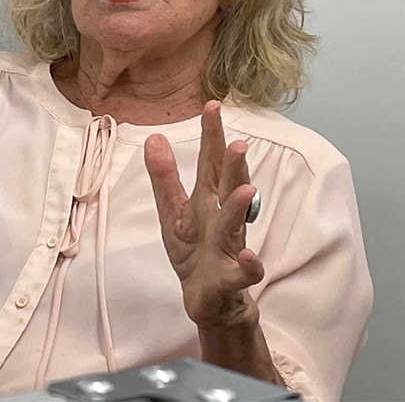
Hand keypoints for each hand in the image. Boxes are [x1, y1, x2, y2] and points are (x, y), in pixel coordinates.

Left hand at [143, 100, 264, 329]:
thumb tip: (154, 136)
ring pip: (236, 225)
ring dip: (240, 207)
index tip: (212, 104)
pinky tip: (250, 258)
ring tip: (247, 188)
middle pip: (228, 188)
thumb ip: (164, 176)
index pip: (210, 163)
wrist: (209, 300)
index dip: (211, 135)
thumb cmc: (194, 251)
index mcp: (207, 200)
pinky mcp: (231, 278)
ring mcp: (229, 247)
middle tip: (238, 142)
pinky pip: (244, 272)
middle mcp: (222, 218)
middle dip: (233, 166)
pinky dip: (249, 266)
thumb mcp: (172, 211)